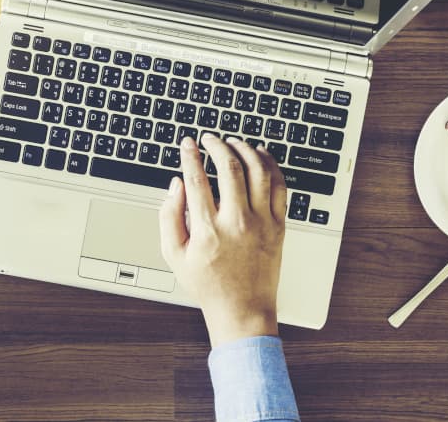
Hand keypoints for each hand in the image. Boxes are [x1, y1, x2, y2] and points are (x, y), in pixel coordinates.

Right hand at [159, 135, 286, 346]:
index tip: (188, 144)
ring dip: (244, 150)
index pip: (197, 179)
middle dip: (217, 145)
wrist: (242, 309)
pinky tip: (260, 155)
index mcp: (208, 230)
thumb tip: (175, 185)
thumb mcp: (174, 255)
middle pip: (229, 168)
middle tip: (209, 138)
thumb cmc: (208, 285)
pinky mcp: (278, 225)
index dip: (190, 155)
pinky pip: (279, 186)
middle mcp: (237, 222)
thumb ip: (169, 216)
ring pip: (257, 172)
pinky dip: (270, 165)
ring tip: (233, 142)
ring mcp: (261, 222)